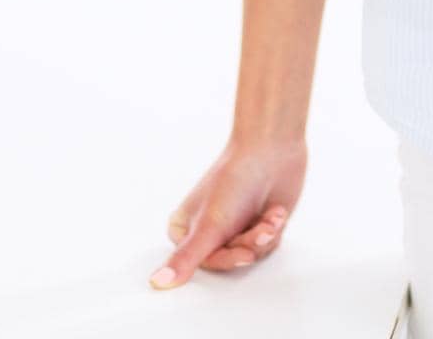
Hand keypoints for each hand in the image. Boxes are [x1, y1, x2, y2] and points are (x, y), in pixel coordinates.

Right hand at [148, 132, 307, 289]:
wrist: (272, 149)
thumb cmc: (235, 180)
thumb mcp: (209, 225)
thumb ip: (186, 258)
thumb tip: (156, 283)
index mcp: (184, 229)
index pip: (203, 265)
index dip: (227, 257)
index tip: (241, 249)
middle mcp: (207, 230)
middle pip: (229, 260)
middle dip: (250, 243)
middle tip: (260, 227)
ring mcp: (233, 226)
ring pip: (250, 254)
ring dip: (265, 235)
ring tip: (271, 215)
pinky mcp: (256, 224)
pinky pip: (266, 246)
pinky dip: (274, 230)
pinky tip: (276, 211)